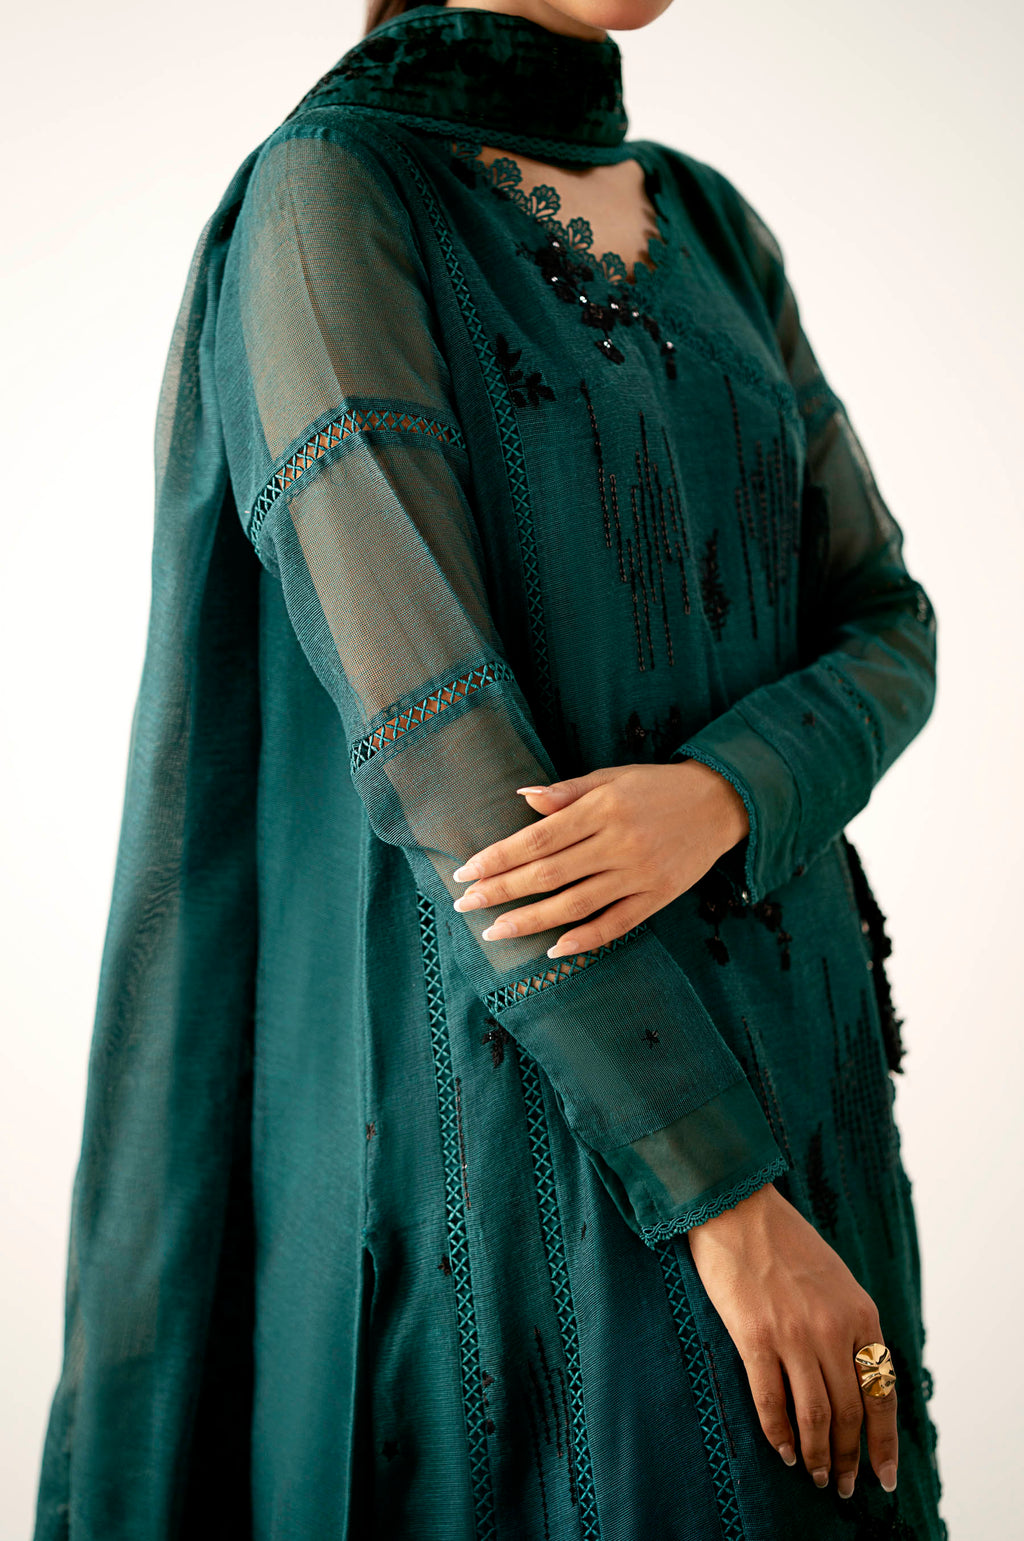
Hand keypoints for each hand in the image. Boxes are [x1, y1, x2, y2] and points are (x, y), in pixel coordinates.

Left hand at [451, 760, 748, 956]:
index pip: (538, 839)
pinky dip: (584, 939)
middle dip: (501, 891)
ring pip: (576, 904)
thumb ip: (566, 792)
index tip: (466, 872)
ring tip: (496, 931)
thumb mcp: (612, 777)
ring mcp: (639, 874)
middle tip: (465, 905)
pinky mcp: (658, 897)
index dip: (498, 857)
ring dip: (531, 921)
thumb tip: (521, 798)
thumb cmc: (656, 786)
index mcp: (602, 808)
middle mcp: (618, 843)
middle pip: (549, 874)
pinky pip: (616, 924)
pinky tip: (553, 948)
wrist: (721, 802)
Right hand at [687, 1182, 898, 1498]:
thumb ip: (850, 1324)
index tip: (883, 1475)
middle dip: (850, 1457)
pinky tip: (784, 1450)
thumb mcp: (836, 1279)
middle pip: (851, 1412)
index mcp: (860, 1314)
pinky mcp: (754, 1336)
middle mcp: (833, 1328)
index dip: (884, 1442)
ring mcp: (793, 1334)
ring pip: (816, 1415)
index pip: (882, 1393)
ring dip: (818, 1454)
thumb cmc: (784, 1240)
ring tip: (816, 1476)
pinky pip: (771, 1400)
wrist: (737, 1206)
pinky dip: (779, 1433)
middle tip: (843, 1485)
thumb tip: (857, 1376)